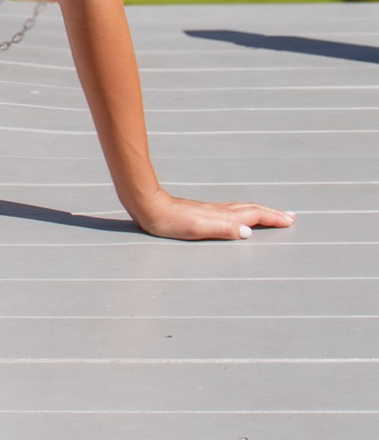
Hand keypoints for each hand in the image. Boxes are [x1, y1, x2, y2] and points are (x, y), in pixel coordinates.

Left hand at [128, 192, 294, 240]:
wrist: (149, 207)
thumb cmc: (170, 221)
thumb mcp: (197, 228)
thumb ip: (223, 229)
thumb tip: (249, 231)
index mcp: (223, 215)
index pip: (254, 215)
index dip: (272, 218)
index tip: (290, 221)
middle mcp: (220, 211)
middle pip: (252, 209)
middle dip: (272, 213)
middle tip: (290, 217)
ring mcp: (211, 210)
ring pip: (243, 208)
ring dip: (260, 211)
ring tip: (272, 214)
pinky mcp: (202, 211)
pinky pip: (232, 210)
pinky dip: (245, 212)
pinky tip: (240, 215)